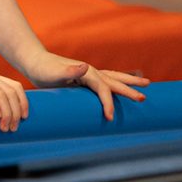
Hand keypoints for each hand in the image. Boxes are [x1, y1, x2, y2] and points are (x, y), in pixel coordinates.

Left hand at [24, 50, 149, 120]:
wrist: (35, 62)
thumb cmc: (43, 70)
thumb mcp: (53, 73)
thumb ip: (69, 70)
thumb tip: (85, 66)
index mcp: (86, 73)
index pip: (103, 89)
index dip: (108, 103)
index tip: (109, 118)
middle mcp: (90, 72)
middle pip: (114, 81)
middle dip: (129, 90)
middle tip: (144, 98)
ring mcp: (88, 74)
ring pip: (113, 79)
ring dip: (129, 82)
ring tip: (147, 83)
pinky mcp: (85, 79)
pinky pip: (105, 83)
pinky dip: (116, 85)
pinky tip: (121, 88)